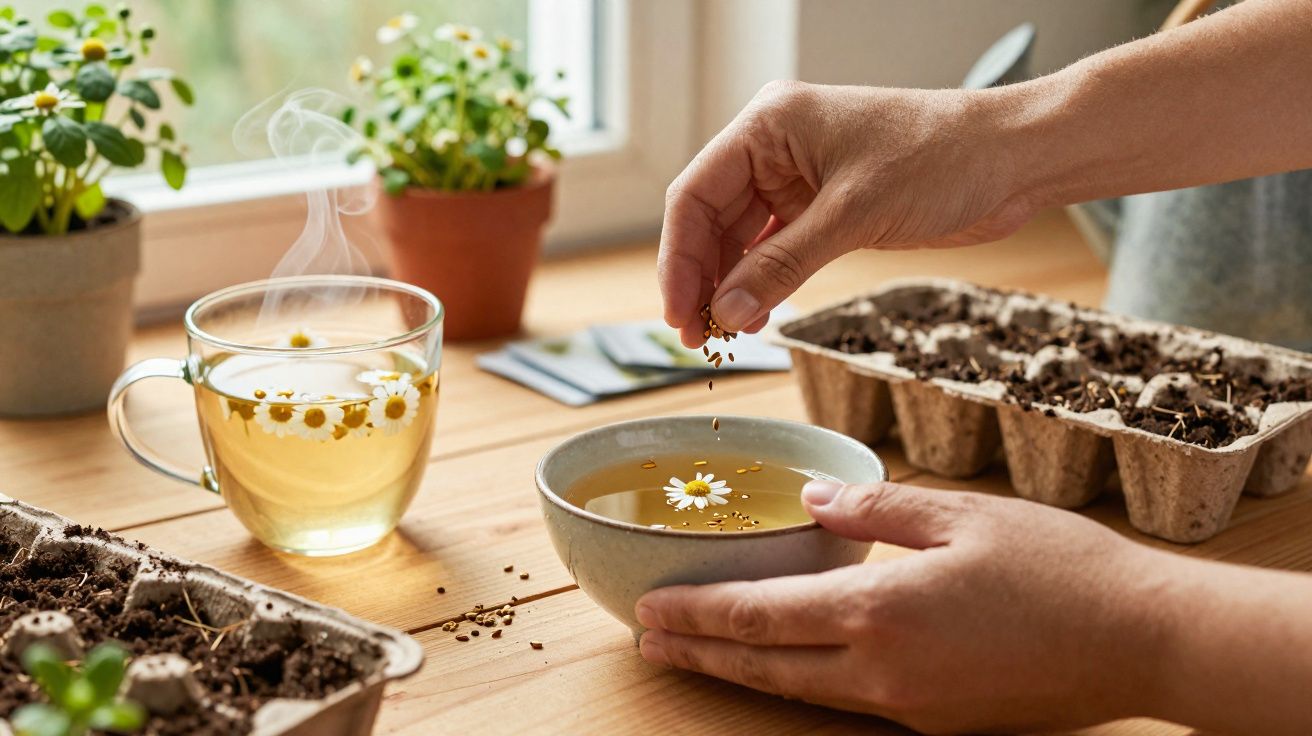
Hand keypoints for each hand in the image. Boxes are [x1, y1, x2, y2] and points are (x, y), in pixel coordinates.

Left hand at [634, 481, 1172, 733]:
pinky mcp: (938, 721)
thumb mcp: (962, 514)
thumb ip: (876, 507)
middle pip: (765, 669)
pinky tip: (790, 665)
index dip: (697, 616)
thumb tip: (813, 499)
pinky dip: (801, 683)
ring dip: (742, 674)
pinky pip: (850, 702)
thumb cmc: (1061, 569)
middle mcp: (883, 672)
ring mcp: (910, 707)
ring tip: (697, 659)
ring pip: (801, 693)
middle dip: (700, 656)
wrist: (1145, 642)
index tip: (646, 611)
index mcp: (881, 613)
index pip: (761, 617)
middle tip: (646, 646)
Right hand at [658, 81, 1036, 345]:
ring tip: (725, 335)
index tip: (679, 312)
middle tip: (698, 336)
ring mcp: (799, 177)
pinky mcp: (825, 207)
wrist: (1013, 159)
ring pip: (740, 239)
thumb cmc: (942, 157)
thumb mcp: (853, 215)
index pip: (695, 193)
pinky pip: (775, 249)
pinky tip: (755, 315)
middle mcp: (775, 148)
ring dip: (731, 286)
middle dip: (702, 278)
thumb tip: (729, 311)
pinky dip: (763, 282)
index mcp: (769, 124)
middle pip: (711, 219)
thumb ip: (782, 265)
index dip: (680, 258)